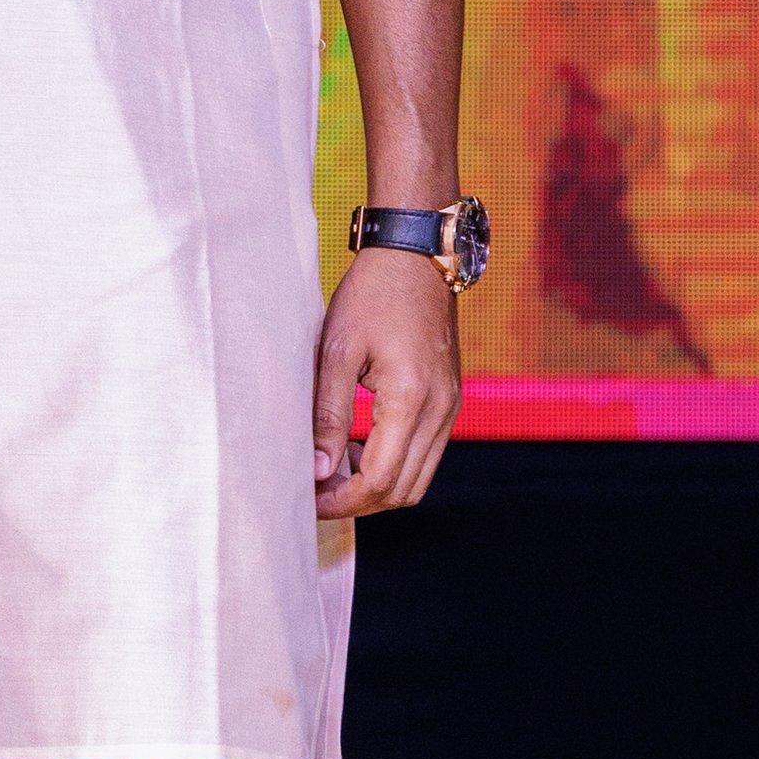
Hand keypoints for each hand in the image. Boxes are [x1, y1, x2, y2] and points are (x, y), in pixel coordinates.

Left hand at [312, 246, 460, 517]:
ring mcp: (451, 408)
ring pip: (418, 481)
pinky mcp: (450, 402)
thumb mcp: (336, 350)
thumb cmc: (371, 296)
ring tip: (333, 468)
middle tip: (315, 491)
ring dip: (377, 487)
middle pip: (402, 492)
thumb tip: (316, 469)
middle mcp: (440, 410)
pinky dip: (394, 466)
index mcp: (410, 399)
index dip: (341, 500)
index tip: (307, 498)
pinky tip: (360, 447)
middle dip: (357, 502)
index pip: (380, 480)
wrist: (415, 256)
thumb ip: (328, 414)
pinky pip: (426, 455)